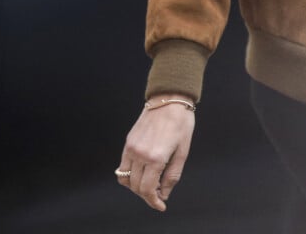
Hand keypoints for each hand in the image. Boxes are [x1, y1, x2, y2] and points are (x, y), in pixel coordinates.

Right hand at [115, 95, 195, 211]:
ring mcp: (131, 147)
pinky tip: (142, 173)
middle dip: (147, 195)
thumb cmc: (181, 124)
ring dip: (137, 187)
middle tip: (159, 194)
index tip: (161, 205)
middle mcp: (140, 154)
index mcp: (156, 157)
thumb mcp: (183, 152)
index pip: (147, 189)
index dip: (153, 201)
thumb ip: (172, 176)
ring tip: (151, 184)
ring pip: (126, 178)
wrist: (169, 99)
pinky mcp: (128, 142)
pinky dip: (130, 175)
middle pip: (136, 187)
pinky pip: (123, 166)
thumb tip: (164, 194)